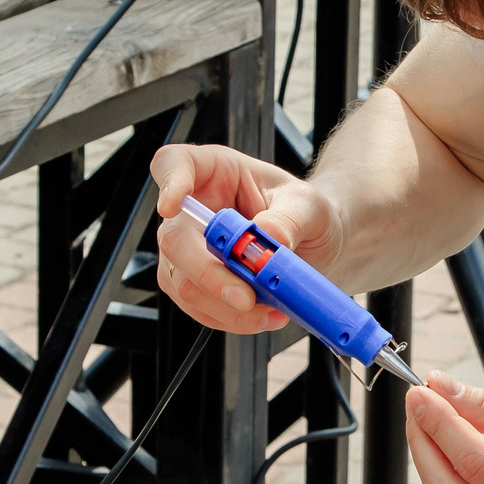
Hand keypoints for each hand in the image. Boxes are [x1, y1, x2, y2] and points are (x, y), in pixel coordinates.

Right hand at [150, 144, 338, 335]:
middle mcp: (193, 211)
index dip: (168, 182)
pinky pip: (199, 308)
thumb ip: (289, 219)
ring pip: (182, 283)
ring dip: (223, 306)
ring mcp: (190, 250)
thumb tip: (267, 238)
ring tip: (268, 310)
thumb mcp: (309, 206)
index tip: (172, 205)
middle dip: (207, 274)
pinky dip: (231, 319)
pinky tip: (263, 315)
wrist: (315, 246)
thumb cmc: (306, 213)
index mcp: (214, 172)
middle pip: (173, 239)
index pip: (173, 164)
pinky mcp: (197, 284)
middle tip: (244, 297)